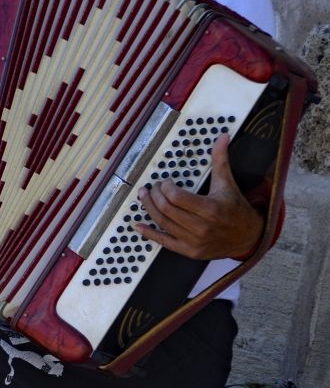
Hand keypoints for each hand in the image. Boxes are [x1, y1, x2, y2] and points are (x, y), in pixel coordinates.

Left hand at [136, 134, 263, 260]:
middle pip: (166, 209)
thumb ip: (221, 160)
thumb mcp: (228, 184)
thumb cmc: (236, 209)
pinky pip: (164, 242)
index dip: (165, 188)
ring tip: (144, 197)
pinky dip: (149, 234)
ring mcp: (194, 241)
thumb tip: (221, 137)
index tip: (165, 182)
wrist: (249, 237)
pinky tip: (138, 225)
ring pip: (163, 223)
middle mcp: (201, 227)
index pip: (176, 197)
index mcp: (210, 209)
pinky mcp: (190, 251)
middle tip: (152, 188)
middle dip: (155, 196)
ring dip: (149, 209)